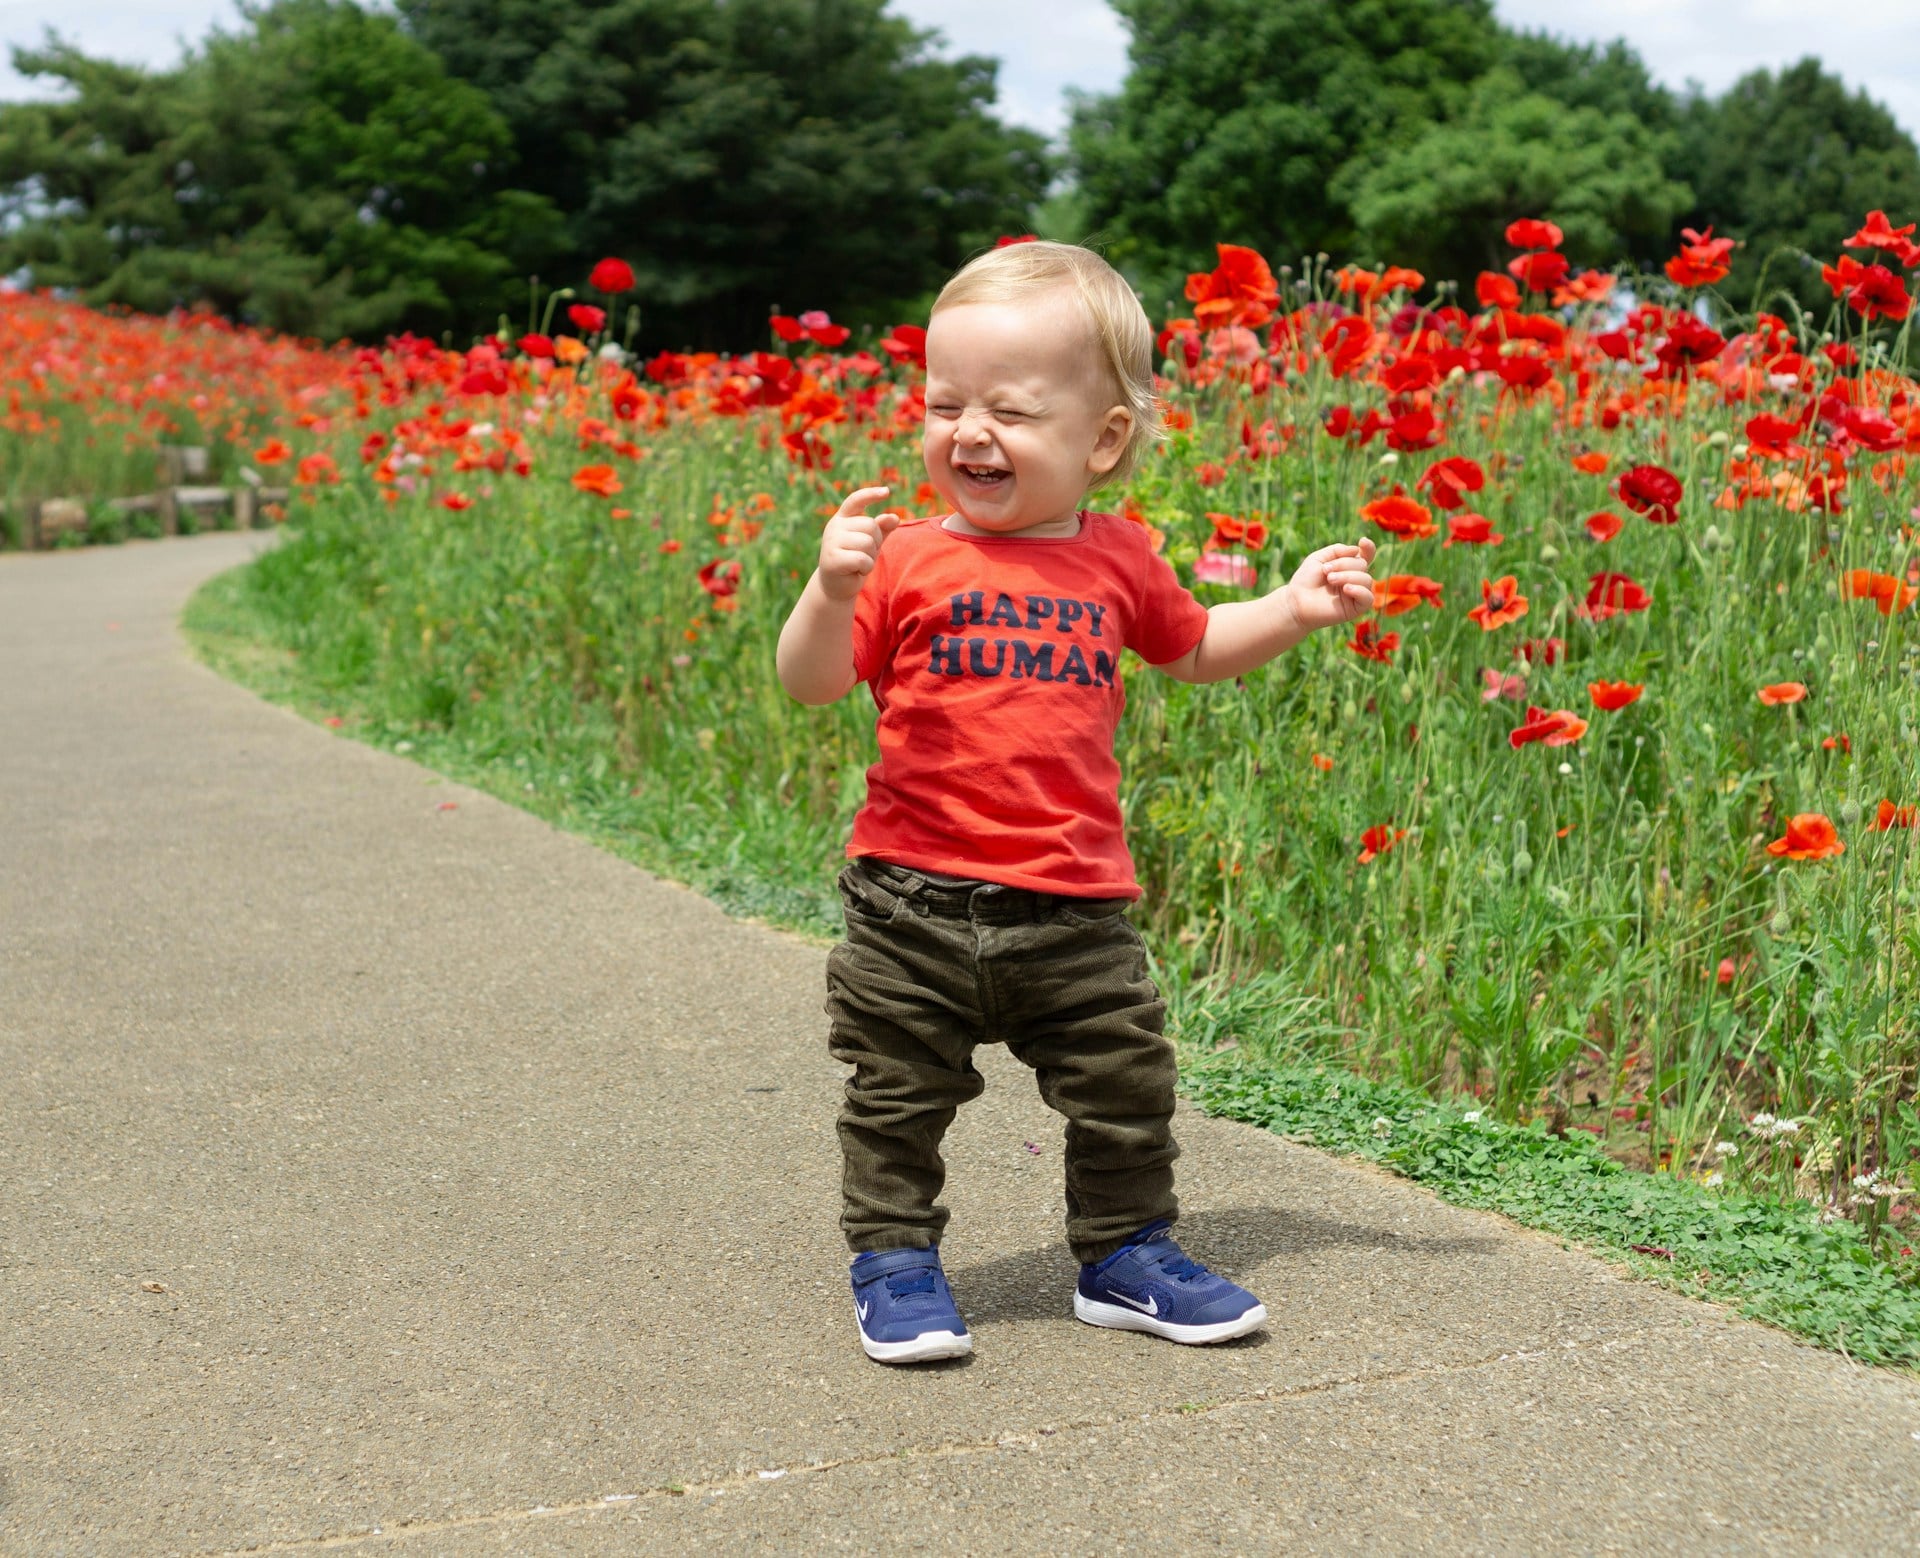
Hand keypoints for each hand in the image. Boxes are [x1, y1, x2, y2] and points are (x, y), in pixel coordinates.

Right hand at [816, 485, 900, 602]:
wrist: (836, 587)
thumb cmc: (855, 562)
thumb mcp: (870, 543)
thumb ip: (881, 529)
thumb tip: (894, 517)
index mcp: (843, 518)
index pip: (855, 500)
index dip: (870, 494)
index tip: (886, 492)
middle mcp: (834, 526)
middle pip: (870, 525)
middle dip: (875, 542)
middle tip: (865, 555)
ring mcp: (830, 541)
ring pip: (867, 543)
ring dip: (870, 557)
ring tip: (860, 564)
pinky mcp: (831, 558)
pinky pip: (862, 559)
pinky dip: (866, 567)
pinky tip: (857, 571)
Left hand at [1283, 539, 1375, 631]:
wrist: (1296, 602)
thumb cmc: (1306, 580)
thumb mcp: (1318, 558)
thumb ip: (1337, 550)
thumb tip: (1357, 550)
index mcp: (1348, 567)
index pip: (1365, 556)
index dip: (1368, 548)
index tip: (1362, 541)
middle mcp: (1354, 579)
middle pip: (1362, 565)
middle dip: (1344, 564)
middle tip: (1325, 571)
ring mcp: (1355, 594)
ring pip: (1366, 580)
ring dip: (1347, 576)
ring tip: (1330, 579)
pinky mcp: (1355, 609)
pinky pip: (1368, 598)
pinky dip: (1359, 590)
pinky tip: (1346, 589)